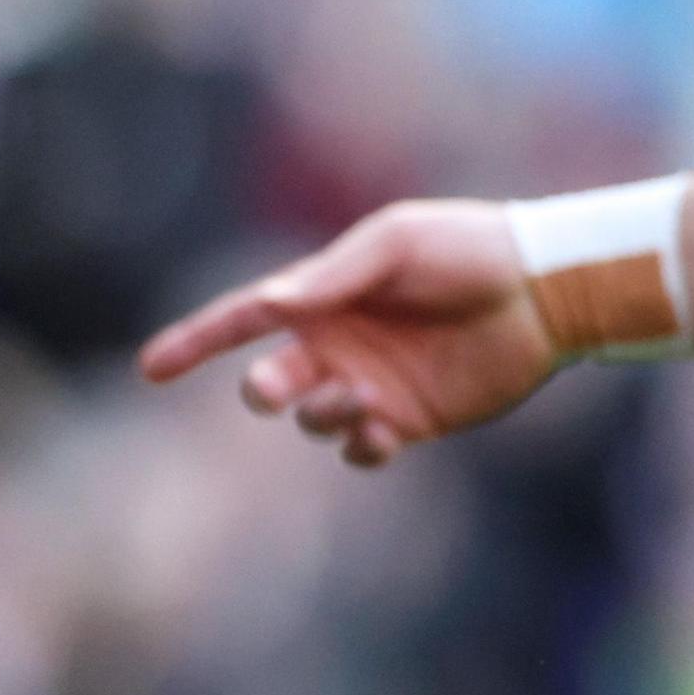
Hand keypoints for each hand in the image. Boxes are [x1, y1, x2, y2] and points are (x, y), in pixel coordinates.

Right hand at [136, 199, 565, 466]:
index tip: (150, 368)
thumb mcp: (397, 244)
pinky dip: (360, 447)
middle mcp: (340, 344)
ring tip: (360, 396)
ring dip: (323, 414)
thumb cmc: (470, 250)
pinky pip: (362, 450)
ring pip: (314, 421)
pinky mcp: (411, 419)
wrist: (544, 287)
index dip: (195, 341)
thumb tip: (269, 305)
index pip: (244, 319)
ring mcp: (372, 385)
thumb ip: (334, 276)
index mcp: (326, 296)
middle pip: (270, 383)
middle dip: (264, 389)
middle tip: (276, 386)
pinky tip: (382, 430)